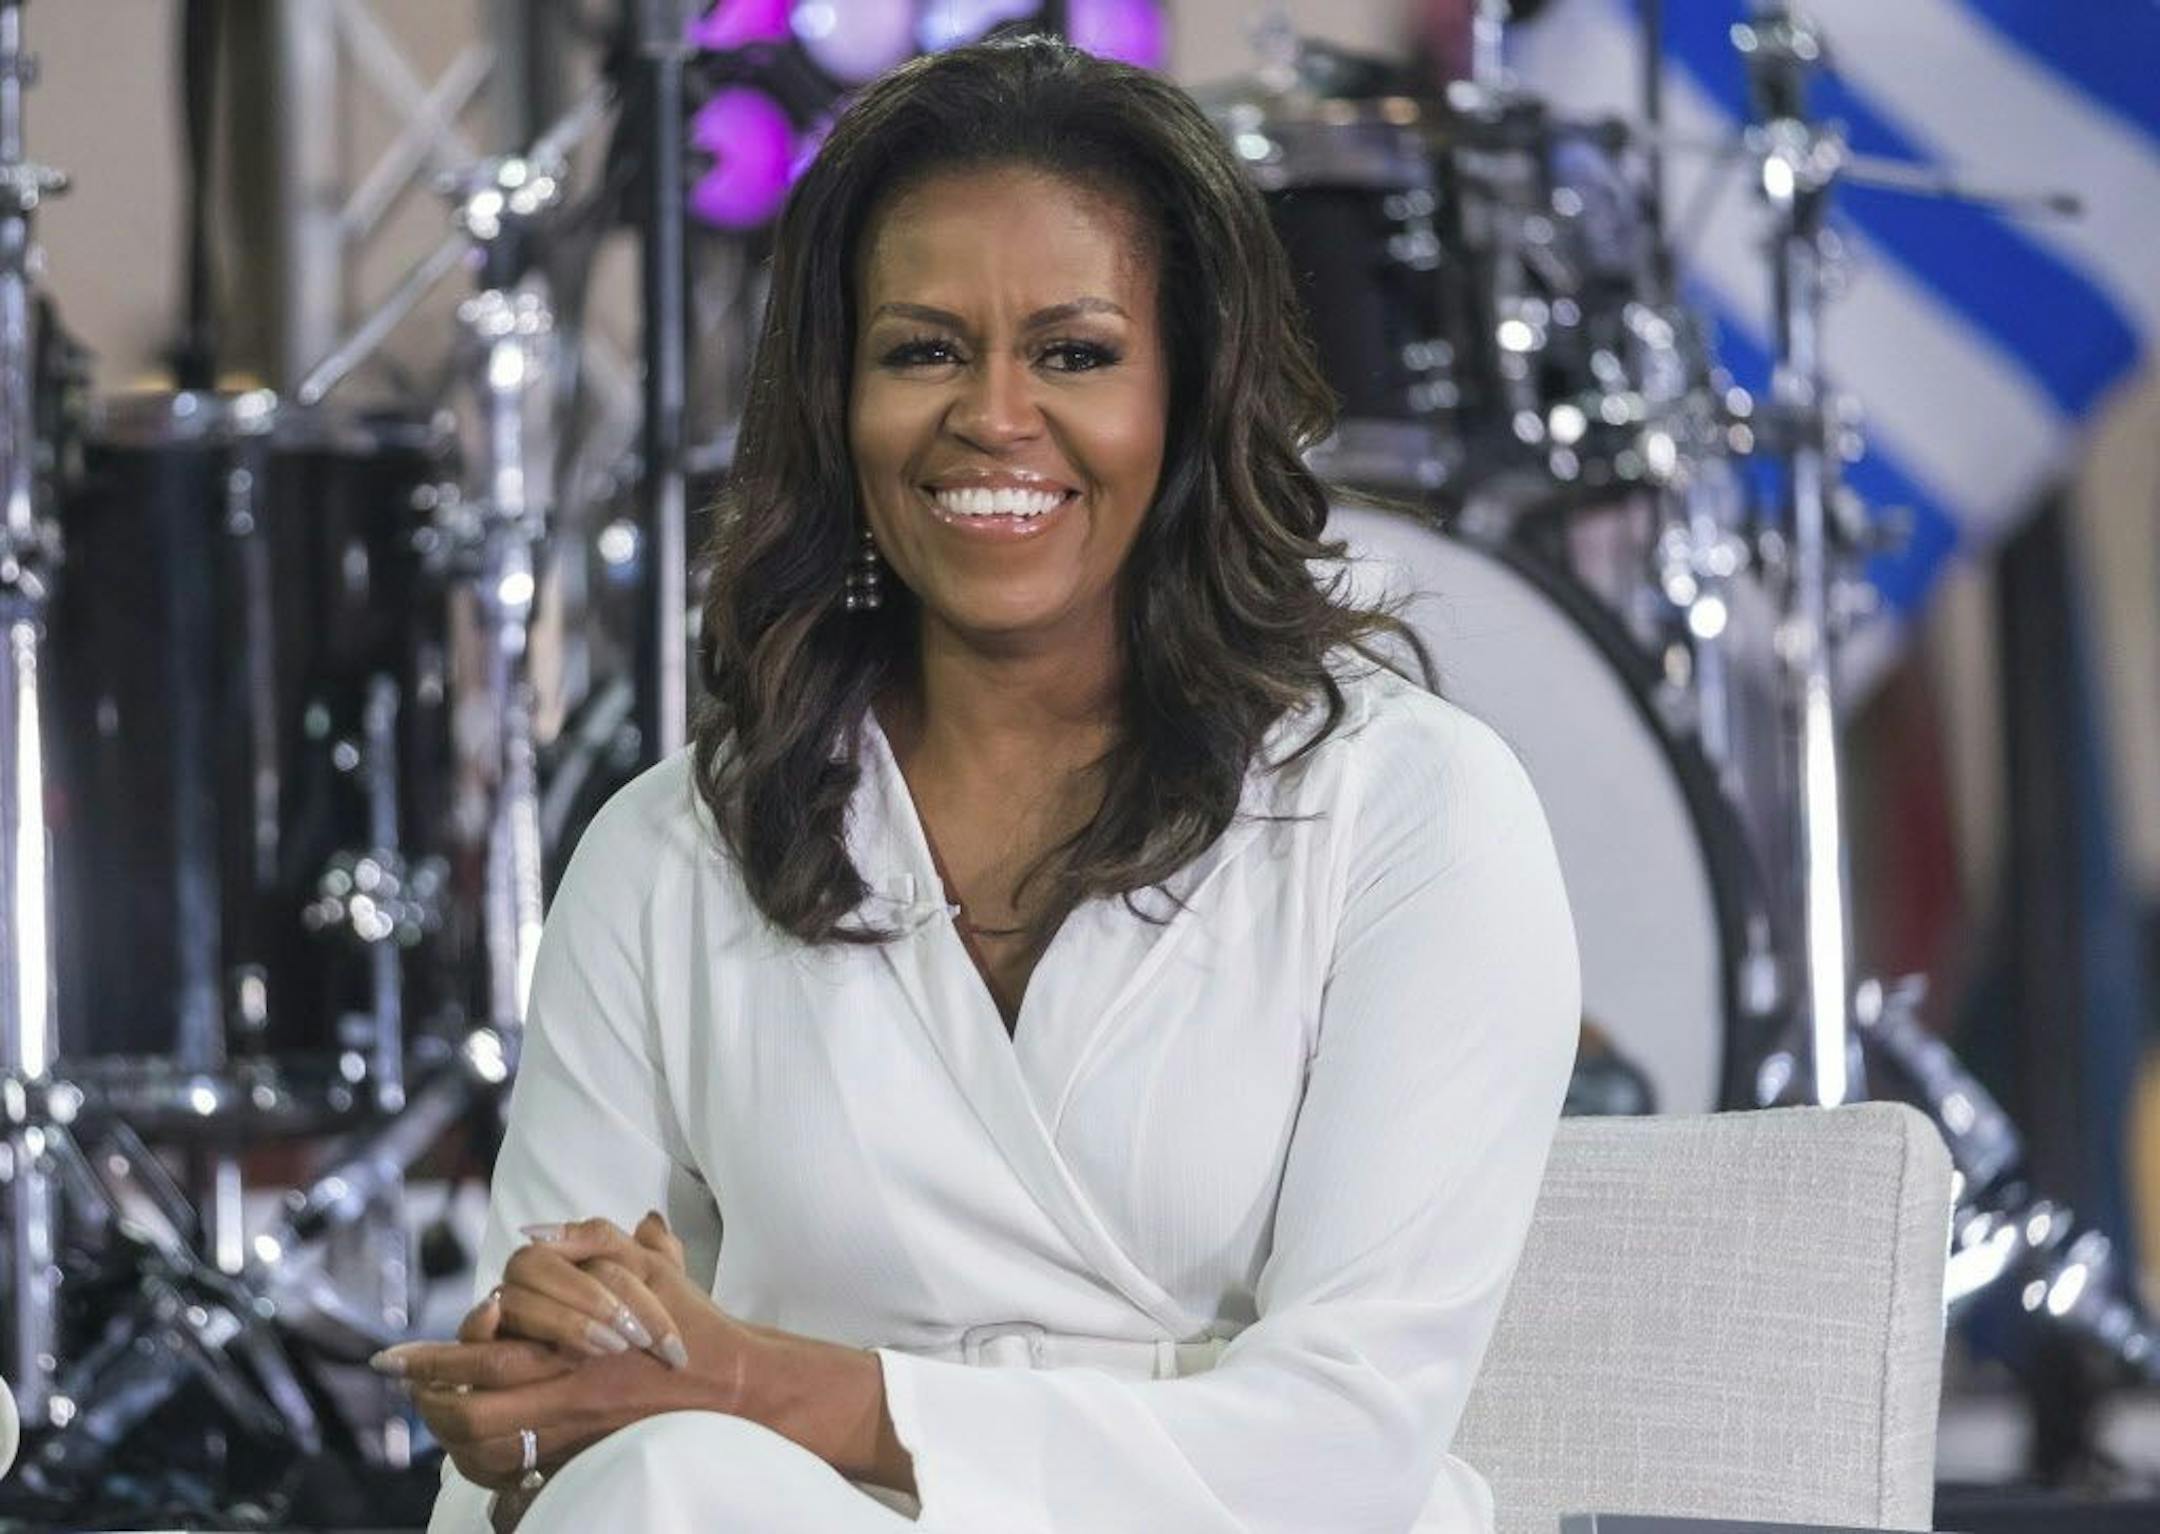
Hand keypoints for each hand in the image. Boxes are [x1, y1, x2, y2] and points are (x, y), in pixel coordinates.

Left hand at [373, 1213, 767, 1492]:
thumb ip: (594, 1238)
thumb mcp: (650, 1265)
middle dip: (426, 1395)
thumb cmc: (689, 1323)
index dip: (434, 1355)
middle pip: (472, 1403)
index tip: (392, 1357)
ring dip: (446, 1432)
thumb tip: (533, 1235)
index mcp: (575, 1337)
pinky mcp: (583, 1454)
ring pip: (486, 1443)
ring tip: (425, 1413)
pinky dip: (481, 1463)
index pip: (486, 1346)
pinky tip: (464, 1448)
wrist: (732, 1387)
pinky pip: (514, 1472)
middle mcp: (567, 1385)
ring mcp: (573, 1425)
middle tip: (396, 1387)